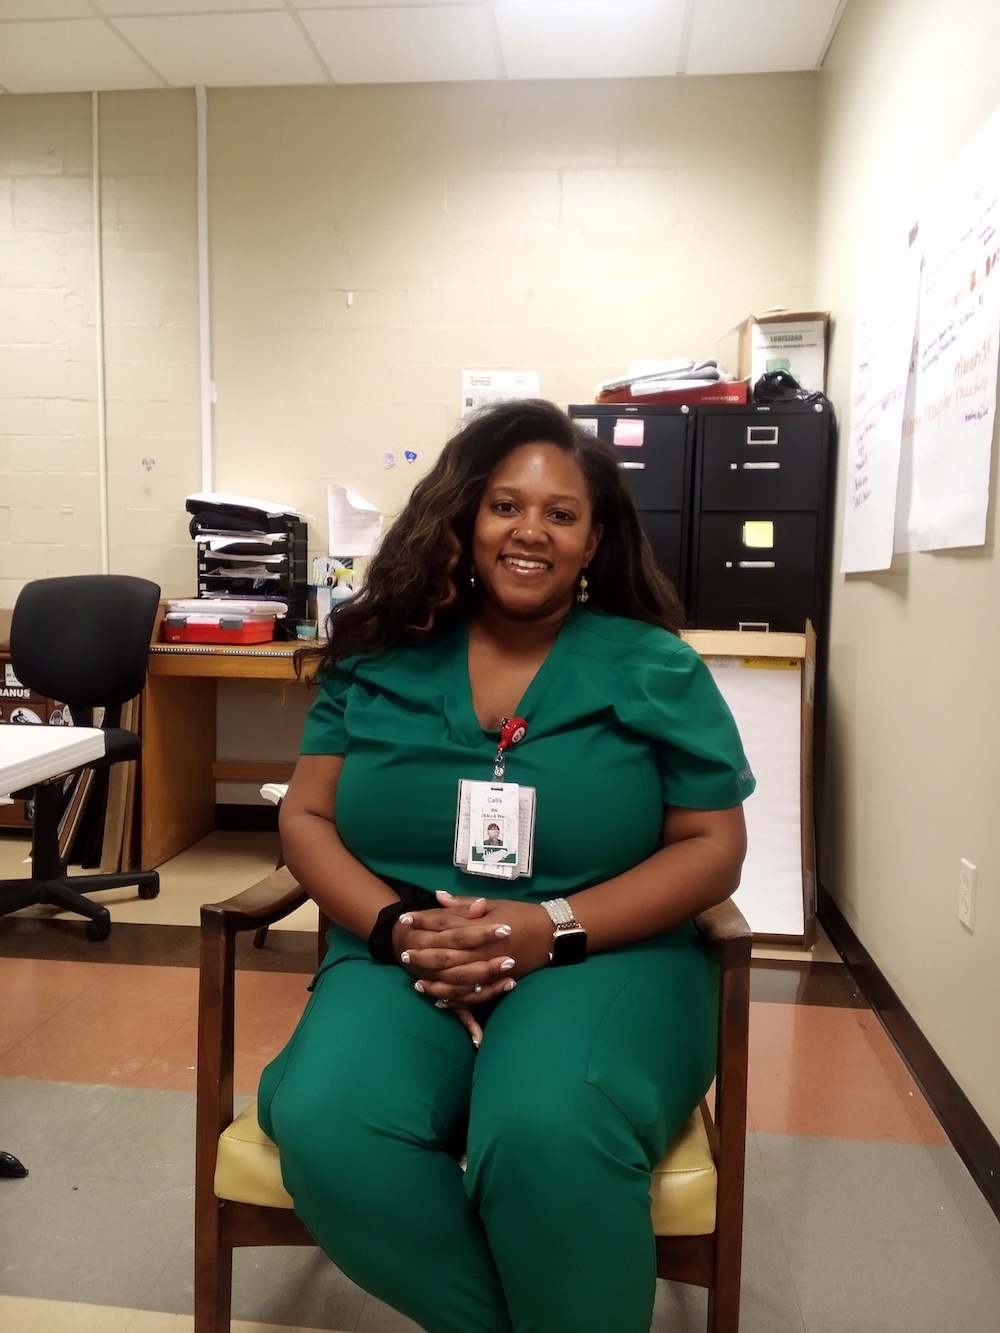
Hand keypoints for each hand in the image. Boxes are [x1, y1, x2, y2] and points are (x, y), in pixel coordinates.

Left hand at [395, 891, 552, 1015]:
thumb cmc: (522, 914)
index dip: (423, 921)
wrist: (550, 934)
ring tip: (416, 981)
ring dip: (434, 980)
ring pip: (455, 979)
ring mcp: (488, 968)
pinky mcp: (497, 982)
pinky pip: (472, 995)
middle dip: (422, 953)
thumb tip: (438, 896)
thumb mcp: (494, 904)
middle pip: (445, 953)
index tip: (405, 920)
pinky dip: (454, 999)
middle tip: (403, 954)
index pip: (444, 924)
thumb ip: (464, 904)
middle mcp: (481, 949)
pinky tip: (439, 999)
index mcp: (479, 926)